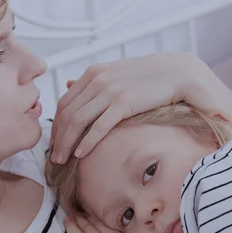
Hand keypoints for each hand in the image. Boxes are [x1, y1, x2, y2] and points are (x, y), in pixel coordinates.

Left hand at [50, 53, 217, 163]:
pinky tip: (81, 155)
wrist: (177, 73)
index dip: (56, 125)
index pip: (64, 102)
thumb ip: (92, 81)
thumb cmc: (148, 77)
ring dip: (67, 143)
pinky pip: (99, 126)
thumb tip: (69, 84)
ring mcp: (110, 91)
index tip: (54, 142)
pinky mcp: (124, 103)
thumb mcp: (115, 73)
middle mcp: (98, 80)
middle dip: (58, 138)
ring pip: (78, 121)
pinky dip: (87, 142)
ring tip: (63, 160)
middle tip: (54, 157)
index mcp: (93, 73)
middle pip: (67, 113)